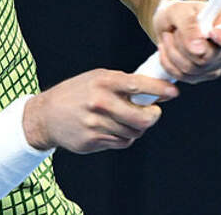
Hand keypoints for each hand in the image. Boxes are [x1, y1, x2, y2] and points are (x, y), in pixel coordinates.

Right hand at [22, 69, 177, 153]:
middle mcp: (100, 102)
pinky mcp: (93, 140)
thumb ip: (123, 83)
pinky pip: (122, 142)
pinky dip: (124, 136)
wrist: (47, 114)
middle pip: (143, 118)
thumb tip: (154, 89)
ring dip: (137, 127)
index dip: (160, 89)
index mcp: (104, 81)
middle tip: (153, 112)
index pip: (139, 85)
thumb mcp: (97, 78)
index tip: (173, 93)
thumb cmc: (76, 93)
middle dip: (153, 116)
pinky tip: (114, 128)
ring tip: (127, 119)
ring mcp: (96, 123)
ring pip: (134, 132)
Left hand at [153, 0, 220, 83]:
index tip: (212, 33)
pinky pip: (183, 76)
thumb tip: (199, 49)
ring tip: (170, 36)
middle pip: (209, 58)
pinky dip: (169, 62)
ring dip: (173, 52)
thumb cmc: (178, 13)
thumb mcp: (179, 11)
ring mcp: (215, 63)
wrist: (167, 24)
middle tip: (175, 30)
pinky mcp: (201, 75)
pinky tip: (168, 49)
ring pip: (192, 69)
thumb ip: (189, 26)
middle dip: (184, 44)